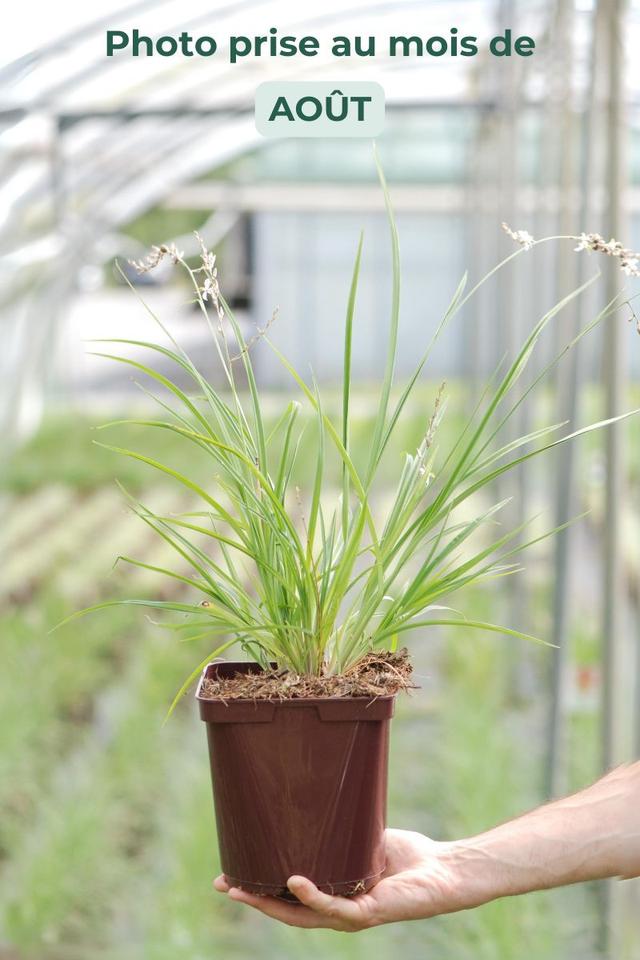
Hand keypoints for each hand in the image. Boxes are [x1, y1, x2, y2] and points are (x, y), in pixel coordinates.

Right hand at [213, 828, 459, 931]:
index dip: (258, 889)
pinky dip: (312, 896)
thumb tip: (313, 792)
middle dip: (252, 898)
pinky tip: (294, 882)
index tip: (229, 873)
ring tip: (242, 888)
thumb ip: (340, 828)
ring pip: (302, 916)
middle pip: (285, 910)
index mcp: (332, 894)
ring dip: (269, 903)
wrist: (445, 871)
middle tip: (223, 883)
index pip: (288, 897)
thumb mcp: (363, 837)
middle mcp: (337, 911)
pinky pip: (334, 907)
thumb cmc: (408, 856)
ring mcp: (351, 916)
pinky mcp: (369, 913)